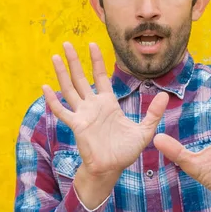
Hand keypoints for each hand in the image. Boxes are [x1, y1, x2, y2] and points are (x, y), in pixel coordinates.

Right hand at [42, 42, 168, 178]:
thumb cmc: (125, 151)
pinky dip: (53, 100)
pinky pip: (62, 111)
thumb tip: (164, 95)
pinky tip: (45, 87)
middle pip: (81, 78)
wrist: (112, 169)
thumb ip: (154, 113)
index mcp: (108, 104)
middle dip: (74, 60)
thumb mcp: (145, 130)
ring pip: (70, 89)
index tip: (92, 44)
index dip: (96, 61)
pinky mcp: (77, 125)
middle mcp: (93, 106)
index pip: (100, 77)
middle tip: (67, 43)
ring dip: (62, 73)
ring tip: (54, 56)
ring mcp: (84, 114)